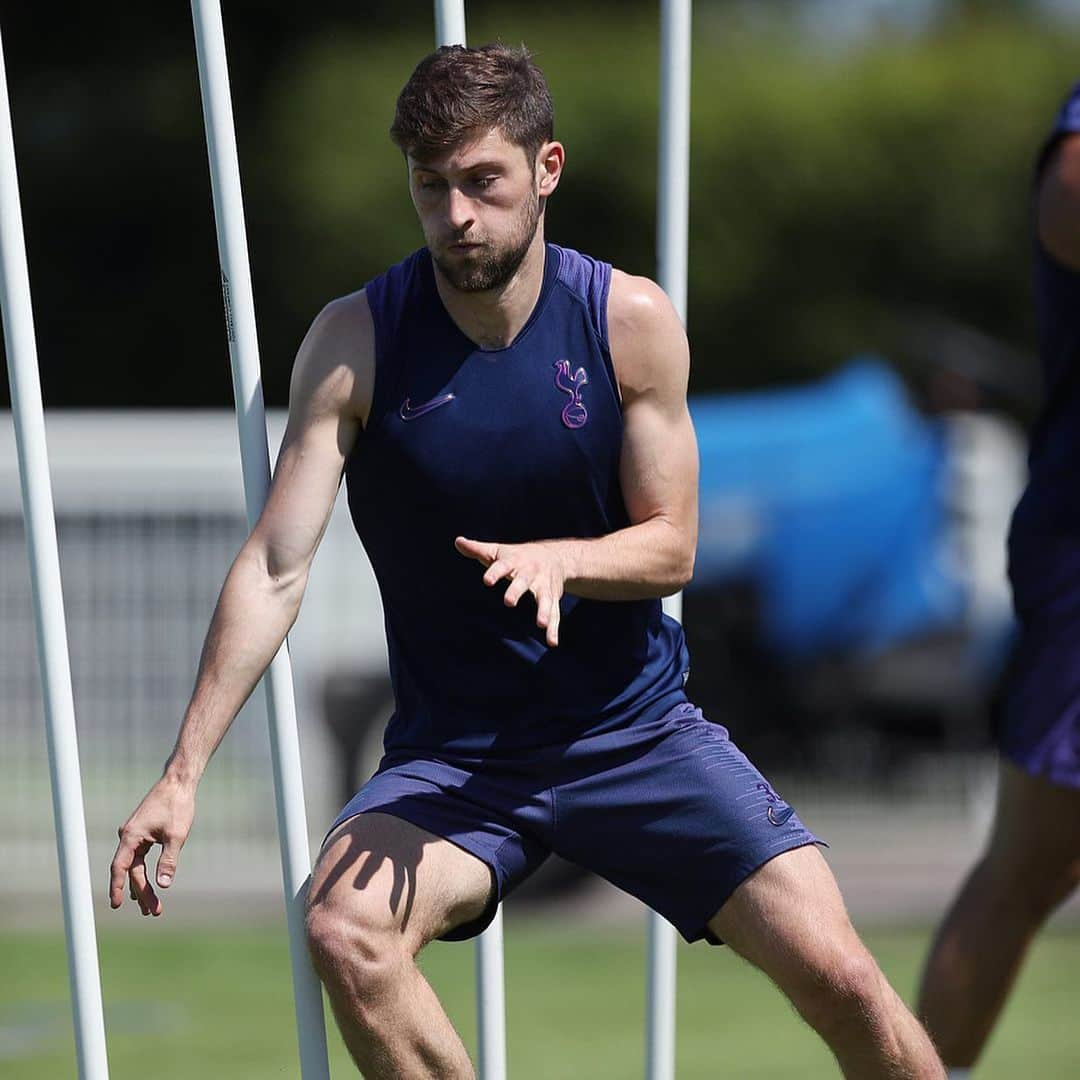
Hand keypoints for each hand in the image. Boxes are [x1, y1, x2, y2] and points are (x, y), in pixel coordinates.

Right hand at [109, 776, 194, 916]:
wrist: (179, 783)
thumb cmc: (178, 806)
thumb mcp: (176, 836)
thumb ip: (168, 861)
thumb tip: (163, 885)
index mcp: (131, 837)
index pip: (120, 868)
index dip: (117, 888)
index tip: (116, 905)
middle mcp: (129, 836)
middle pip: (131, 871)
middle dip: (142, 892)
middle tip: (153, 912)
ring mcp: (135, 834)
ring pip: (136, 866)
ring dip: (143, 884)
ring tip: (150, 907)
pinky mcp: (143, 832)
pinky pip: (140, 858)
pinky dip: (144, 872)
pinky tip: (148, 885)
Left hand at [455, 536, 566, 646]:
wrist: (555, 556)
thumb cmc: (518, 556)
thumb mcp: (498, 550)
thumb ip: (478, 549)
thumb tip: (458, 542)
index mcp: (514, 561)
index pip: (503, 565)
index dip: (495, 572)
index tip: (487, 581)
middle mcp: (530, 572)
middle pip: (524, 581)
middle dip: (517, 590)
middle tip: (509, 602)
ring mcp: (543, 586)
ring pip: (544, 598)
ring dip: (543, 610)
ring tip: (540, 624)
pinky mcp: (553, 598)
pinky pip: (555, 613)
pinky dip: (554, 628)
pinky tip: (551, 641)